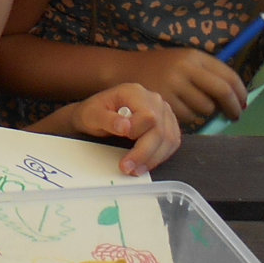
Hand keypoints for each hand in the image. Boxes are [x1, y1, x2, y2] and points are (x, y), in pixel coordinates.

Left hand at [65, 84, 180, 174]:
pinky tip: (145, 164)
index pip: (148, 115)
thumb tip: (125, 127)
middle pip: (160, 130)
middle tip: (128, 167)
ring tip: (135, 170)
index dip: (138, 132)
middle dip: (144, 153)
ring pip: (169, 140)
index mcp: (135, 92)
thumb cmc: (93, 113)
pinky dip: (159, 157)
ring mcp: (163, 112)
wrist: (95, 116)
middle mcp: (153, 100)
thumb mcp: (92, 114)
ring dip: (153, 159)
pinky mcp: (167, 125)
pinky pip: (171, 144)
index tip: (123, 142)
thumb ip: (108, 119)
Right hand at [120, 46, 247, 129]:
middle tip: (235, 115)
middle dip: (233, 107)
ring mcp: (175, 85)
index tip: (243, 103)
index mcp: (194, 56)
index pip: (229, 75)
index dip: (241, 92)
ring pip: (207, 107)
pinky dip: (190, 117)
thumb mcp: (184, 62)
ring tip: (195, 106)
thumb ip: (208, 74)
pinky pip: (190, 116)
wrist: (125, 70)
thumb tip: (237, 97)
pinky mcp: (165, 101)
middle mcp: (186, 68)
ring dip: (207, 112)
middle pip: (222, 92)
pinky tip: (180, 108)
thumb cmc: (160, 68)